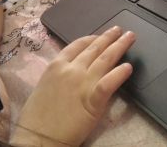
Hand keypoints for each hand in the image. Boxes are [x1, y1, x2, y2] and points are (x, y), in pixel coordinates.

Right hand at [12, 26, 134, 146]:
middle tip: (121, 30)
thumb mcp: (44, 84)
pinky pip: (109, 83)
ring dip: (119, 46)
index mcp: (57, 65)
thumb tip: (73, 68)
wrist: (37, 137)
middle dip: (109, 37)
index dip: (92, 38)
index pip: (78, 44)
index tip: (101, 36)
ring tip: (129, 38)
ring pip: (105, 59)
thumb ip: (59, 73)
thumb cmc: (37, 115)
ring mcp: (82, 83)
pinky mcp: (92, 101)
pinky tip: (128, 67)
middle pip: (94, 48)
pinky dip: (119, 74)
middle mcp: (71, 69)